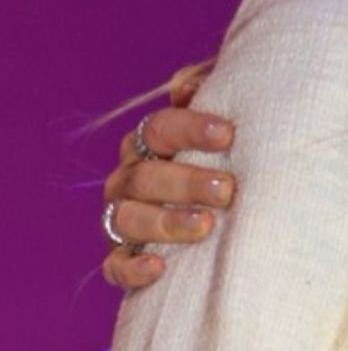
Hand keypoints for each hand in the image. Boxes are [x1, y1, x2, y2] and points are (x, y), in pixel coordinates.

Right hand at [103, 72, 236, 288]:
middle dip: (187, 181)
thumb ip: (208, 97)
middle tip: (228, 189)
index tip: (227, 135)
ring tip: (207, 225)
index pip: (159, 128)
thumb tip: (190, 83)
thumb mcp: (220, 128)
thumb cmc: (222, 162)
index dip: (190, 129)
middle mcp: (129, 179)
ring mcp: (122, 219)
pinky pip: (116, 266)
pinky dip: (133, 267)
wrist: (221, 219)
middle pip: (145, 175)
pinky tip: (159, 266)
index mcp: (147, 144)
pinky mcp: (123, 259)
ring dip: (166, 221)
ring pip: (128, 218)